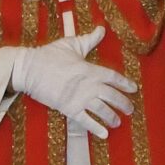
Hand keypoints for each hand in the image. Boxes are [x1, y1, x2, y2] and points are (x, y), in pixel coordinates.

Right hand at [8, 24, 136, 137]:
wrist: (30, 69)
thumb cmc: (50, 55)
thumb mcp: (71, 44)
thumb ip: (89, 39)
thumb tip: (101, 29)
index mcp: (91, 70)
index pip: (114, 78)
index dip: (125, 84)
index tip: (134, 89)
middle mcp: (90, 86)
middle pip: (112, 97)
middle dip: (123, 104)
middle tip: (130, 110)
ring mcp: (80, 99)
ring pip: (102, 111)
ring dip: (112, 117)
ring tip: (118, 122)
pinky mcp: (69, 109)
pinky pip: (86, 121)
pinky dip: (96, 128)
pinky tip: (104, 134)